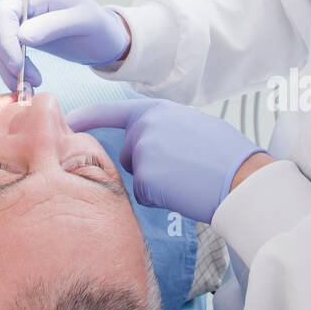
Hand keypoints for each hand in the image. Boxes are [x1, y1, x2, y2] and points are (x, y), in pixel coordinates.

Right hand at [0, 0, 130, 90]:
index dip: (6, 39)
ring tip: (30, 86)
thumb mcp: (84, 22)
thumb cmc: (99, 26)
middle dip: (7, 56)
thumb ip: (54, 25)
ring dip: (9, 67)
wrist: (105, 38)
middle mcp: (25, 1)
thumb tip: (22, 37)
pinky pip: (7, 51)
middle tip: (26, 81)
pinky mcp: (23, 34)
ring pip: (0, 43)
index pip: (5, 11)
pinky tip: (26, 83)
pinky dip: (12, 70)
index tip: (17, 65)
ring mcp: (22, 18)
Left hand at [67, 98, 268, 222]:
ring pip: (138, 176)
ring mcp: (143, 150)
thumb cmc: (226, 154)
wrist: (242, 177)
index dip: (88, 117)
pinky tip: (183, 190)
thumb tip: (148, 139)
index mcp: (156, 110)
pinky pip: (145, 195)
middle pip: (128, 153)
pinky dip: (162, 199)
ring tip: (187, 177)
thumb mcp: (191, 124)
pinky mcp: (146, 176)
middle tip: (183, 167)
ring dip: (156, 183)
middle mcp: (145, 126)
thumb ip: (163, 127)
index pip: (112, 111)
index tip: (68, 121)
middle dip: (147, 166)